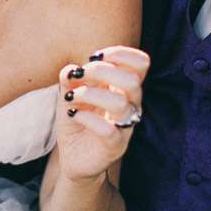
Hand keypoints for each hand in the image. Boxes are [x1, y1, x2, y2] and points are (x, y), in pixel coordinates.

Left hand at [55, 46, 149, 182]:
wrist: (73, 157)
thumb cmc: (77, 119)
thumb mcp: (69, 94)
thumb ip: (70, 79)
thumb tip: (71, 69)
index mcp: (124, 87)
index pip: (141, 64)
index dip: (121, 53)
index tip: (95, 56)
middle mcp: (130, 105)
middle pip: (132, 80)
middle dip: (101, 71)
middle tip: (79, 75)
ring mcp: (125, 127)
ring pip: (120, 103)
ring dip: (89, 94)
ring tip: (71, 98)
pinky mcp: (115, 146)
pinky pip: (108, 129)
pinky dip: (86, 117)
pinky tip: (73, 115)